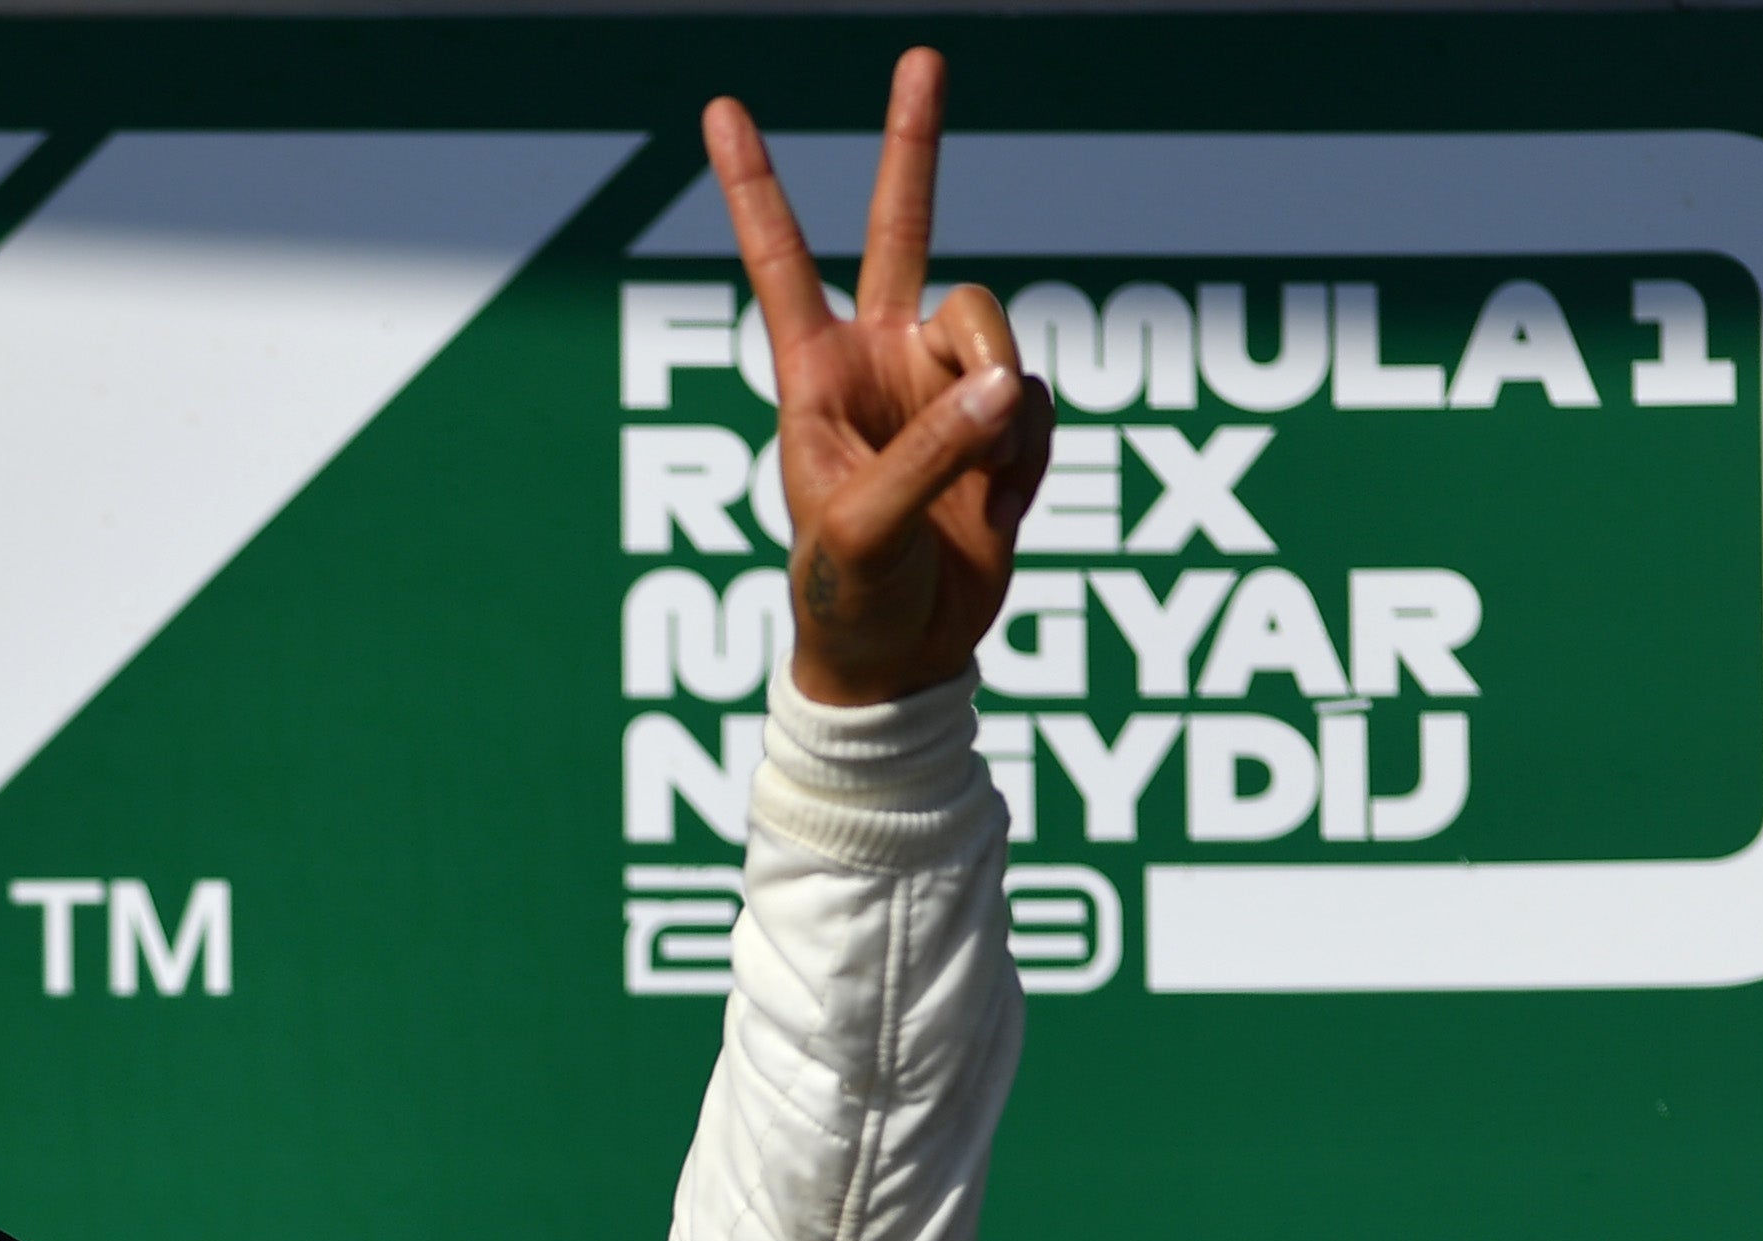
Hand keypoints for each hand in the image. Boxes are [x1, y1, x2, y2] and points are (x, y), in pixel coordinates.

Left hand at [705, 53, 1053, 707]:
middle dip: (914, 143)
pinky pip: (1041, 399)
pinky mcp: (1002, 421)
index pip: (782, 262)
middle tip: (921, 57)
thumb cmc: (850, 598)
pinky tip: (1001, 505)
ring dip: (997, 404)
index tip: (721, 109)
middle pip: (904, 229)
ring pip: (997, 328)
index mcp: (815, 375)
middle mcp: (880, 360)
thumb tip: (1005, 382)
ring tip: (979, 482)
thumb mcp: (865, 530)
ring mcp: (944, 384)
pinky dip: (1032, 453)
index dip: (755, 187)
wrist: (904, 658)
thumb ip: (930, 452)